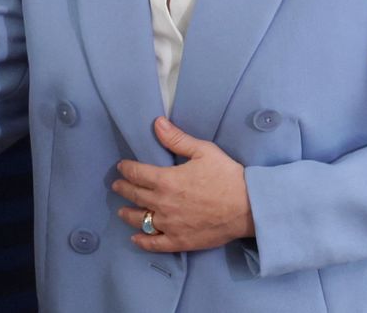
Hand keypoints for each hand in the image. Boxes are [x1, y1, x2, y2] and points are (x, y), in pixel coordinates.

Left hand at [112, 116, 255, 252]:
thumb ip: (177, 139)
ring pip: (141, 220)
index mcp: (166, 180)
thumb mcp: (203, 151)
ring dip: (127, 214)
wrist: (249, 207)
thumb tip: (157, 123)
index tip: (121, 167)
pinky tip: (135, 239)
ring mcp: (170, 225)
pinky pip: (155, 244)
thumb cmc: (227, 176)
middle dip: (123, 189)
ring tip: (122, 211)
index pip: (137, 174)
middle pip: (135, 196)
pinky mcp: (180, 241)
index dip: (126, 169)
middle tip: (117, 186)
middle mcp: (163, 203)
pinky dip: (142, 242)